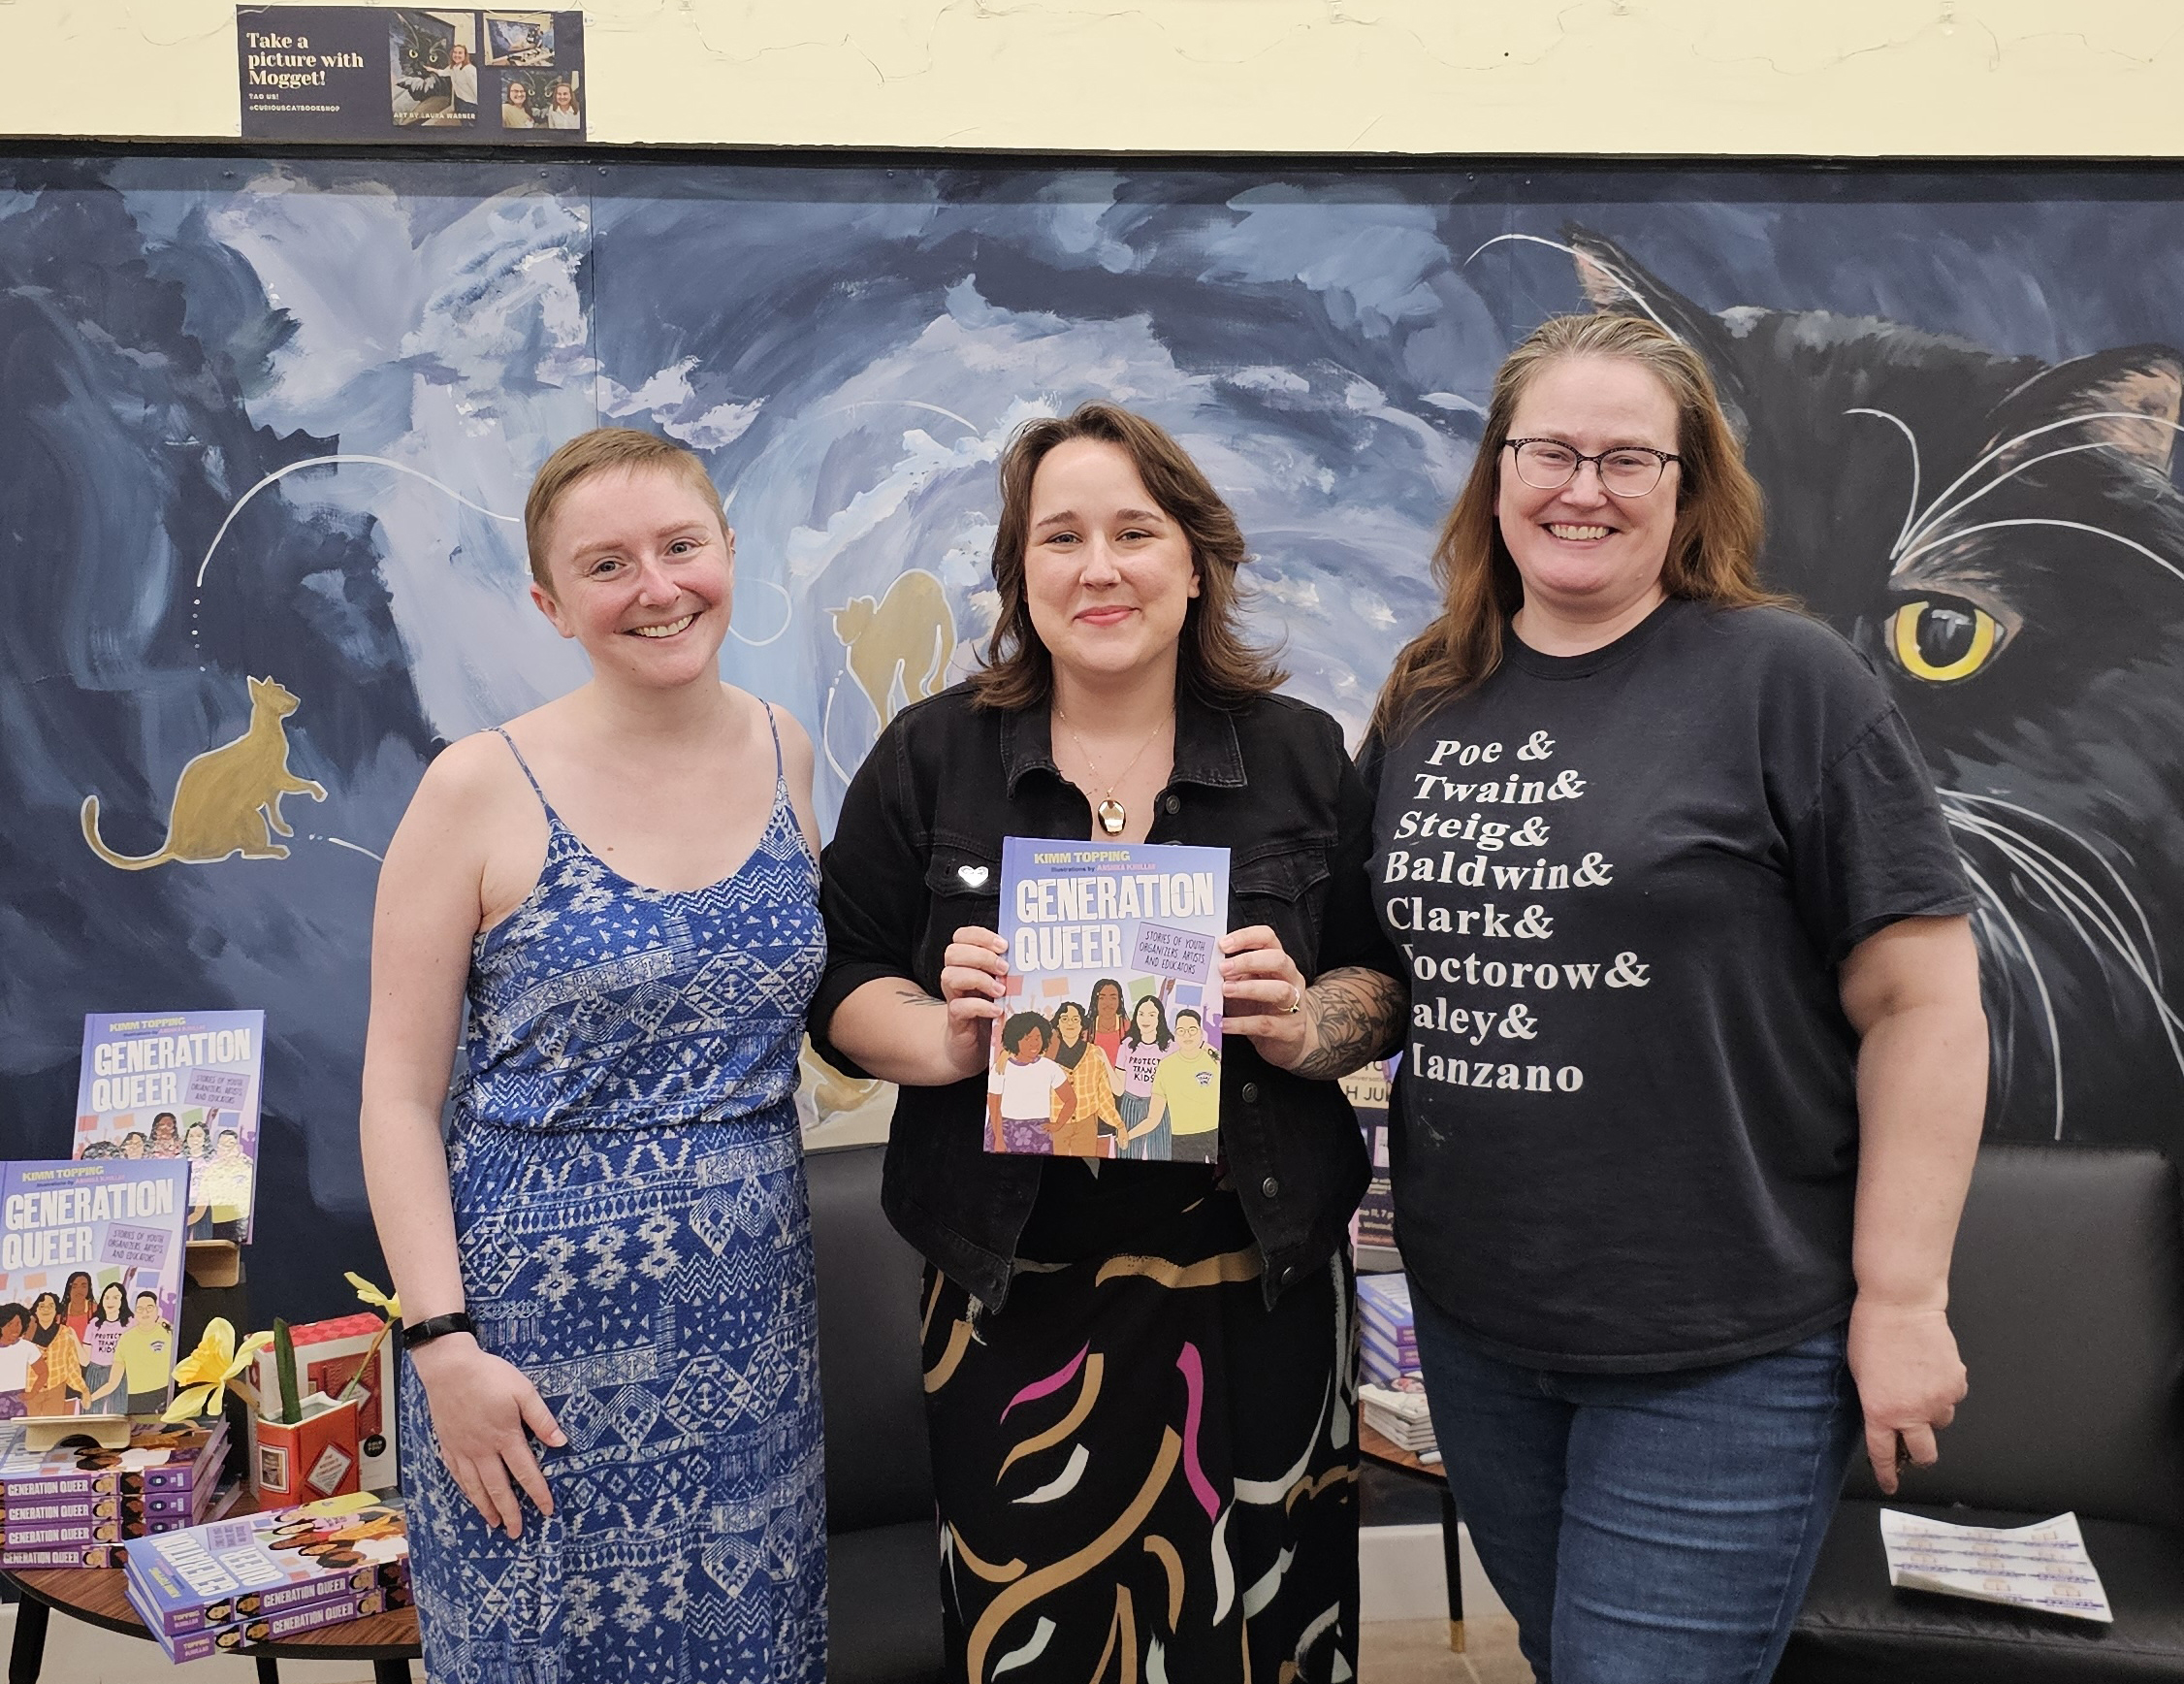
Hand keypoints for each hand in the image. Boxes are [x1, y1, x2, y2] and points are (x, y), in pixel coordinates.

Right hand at [410, 1333, 566, 1536]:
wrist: (449, 1368)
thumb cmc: (490, 1375)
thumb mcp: (523, 1391)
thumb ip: (541, 1419)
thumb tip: (561, 1442)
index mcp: (505, 1436)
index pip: (526, 1472)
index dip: (538, 1493)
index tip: (547, 1510)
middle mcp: (483, 1449)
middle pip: (499, 1488)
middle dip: (510, 1512)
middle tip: (517, 1532)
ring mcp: (462, 1450)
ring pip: (476, 1487)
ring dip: (486, 1507)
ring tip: (495, 1523)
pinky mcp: (447, 1445)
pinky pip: (457, 1475)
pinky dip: (466, 1490)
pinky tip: (471, 1497)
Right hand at [937, 926, 1008, 1079]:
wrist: (972, 1046)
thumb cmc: (990, 1011)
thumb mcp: (1002, 986)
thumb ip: (1009, 971)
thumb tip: (1038, 957)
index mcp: (967, 963)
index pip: (962, 936)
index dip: (980, 936)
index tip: (1003, 945)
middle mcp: (956, 977)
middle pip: (952, 952)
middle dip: (980, 955)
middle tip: (1004, 968)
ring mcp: (954, 998)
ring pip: (949, 976)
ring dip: (978, 979)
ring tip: (1001, 990)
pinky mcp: (956, 1020)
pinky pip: (959, 1007)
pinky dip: (980, 1007)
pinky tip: (997, 1011)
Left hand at [1219, 925, 1311, 1070]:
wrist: (1285, 1041)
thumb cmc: (1261, 1008)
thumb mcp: (1245, 986)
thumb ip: (1231, 975)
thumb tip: (1202, 969)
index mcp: (1278, 962)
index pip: (1267, 938)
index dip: (1246, 937)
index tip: (1222, 944)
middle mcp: (1291, 978)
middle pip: (1278, 959)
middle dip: (1249, 961)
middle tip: (1223, 968)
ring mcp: (1295, 1004)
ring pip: (1280, 990)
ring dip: (1250, 988)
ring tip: (1225, 990)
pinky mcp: (1290, 1029)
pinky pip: (1267, 1024)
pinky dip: (1242, 1023)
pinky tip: (1223, 1024)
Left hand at [1847, 1295, 1965, 1493]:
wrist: (1901, 1305)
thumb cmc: (1873, 1333)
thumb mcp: (1860, 1374)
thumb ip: (1874, 1402)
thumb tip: (1884, 1418)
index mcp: (1881, 1412)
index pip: (1885, 1455)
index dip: (1888, 1473)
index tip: (1890, 1483)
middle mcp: (1913, 1412)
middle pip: (1924, 1454)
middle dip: (1919, 1455)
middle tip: (1913, 1441)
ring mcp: (1939, 1400)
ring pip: (1941, 1422)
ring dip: (1932, 1413)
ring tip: (1918, 1384)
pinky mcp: (1957, 1384)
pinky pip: (1953, 1398)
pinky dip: (1944, 1391)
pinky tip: (1931, 1370)